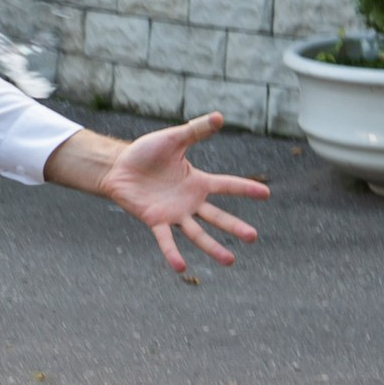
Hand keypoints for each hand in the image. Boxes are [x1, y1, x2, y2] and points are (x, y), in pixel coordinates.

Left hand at [45, 115, 268, 274]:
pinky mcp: (154, 220)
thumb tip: (219, 117)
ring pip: (197, 233)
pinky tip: (181, 267)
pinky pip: (166, 240)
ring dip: (212, 247)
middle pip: (217, 217)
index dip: (245, 189)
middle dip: (235, 227)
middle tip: (253, 237)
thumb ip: (195, 131)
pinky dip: (172, 253)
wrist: (117, 167)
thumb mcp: (173, 139)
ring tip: (230, 260)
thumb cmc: (145, 153)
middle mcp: (189, 201)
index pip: (226, 185)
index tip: (266, 194)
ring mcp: (173, 213)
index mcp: (197, 182)